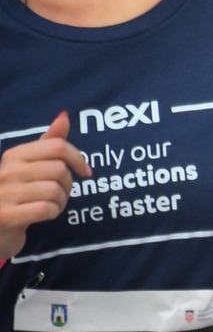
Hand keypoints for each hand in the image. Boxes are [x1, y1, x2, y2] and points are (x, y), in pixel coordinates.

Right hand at [0, 112, 90, 260]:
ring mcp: (4, 194)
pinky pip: (46, 209)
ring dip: (61, 201)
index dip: (78, 159)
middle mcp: (6, 171)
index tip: (85, 172)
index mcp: (14, 155)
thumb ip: (48, 143)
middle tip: (60, 193)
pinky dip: (53, 213)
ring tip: (49, 204)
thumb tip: (64, 116)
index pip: (57, 146)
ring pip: (55, 190)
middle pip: (60, 170)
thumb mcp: (31, 165)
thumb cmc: (18, 193)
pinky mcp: (6, 216)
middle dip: (68, 184)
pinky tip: (44, 214)